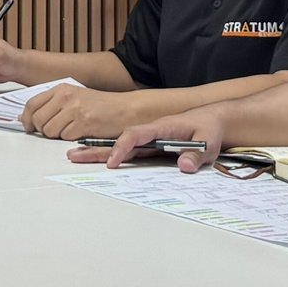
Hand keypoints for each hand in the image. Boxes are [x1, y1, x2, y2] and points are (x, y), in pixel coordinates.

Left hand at [20, 86, 148, 140]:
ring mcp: (74, 109)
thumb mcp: (74, 98)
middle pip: (37, 120)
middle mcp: (66, 96)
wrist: (126, 109)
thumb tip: (27, 118)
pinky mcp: (84, 123)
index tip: (29, 128)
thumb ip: (52, 105)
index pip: (31, 104)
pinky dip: (71, 139)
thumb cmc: (101, 106)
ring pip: (49, 131)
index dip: (26, 119)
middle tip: (55, 132)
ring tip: (71, 130)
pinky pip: (65, 137)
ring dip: (58, 136)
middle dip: (43, 130)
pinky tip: (81, 132)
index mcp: (61, 89)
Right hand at [65, 108, 227, 170]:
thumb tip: (183, 166)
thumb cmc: (210, 128)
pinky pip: (129, 153)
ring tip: (76, 157)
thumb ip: (197, 154)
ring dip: (99, 152)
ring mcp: (149, 140)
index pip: (136, 134)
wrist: (213, 120)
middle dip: (97, 148)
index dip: (122, 147)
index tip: (112, 162)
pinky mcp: (151, 148)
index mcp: (162, 127)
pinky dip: (112, 156)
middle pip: (119, 140)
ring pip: (120, 146)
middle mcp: (150, 133)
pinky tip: (99, 161)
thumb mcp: (209, 141)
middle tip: (74, 156)